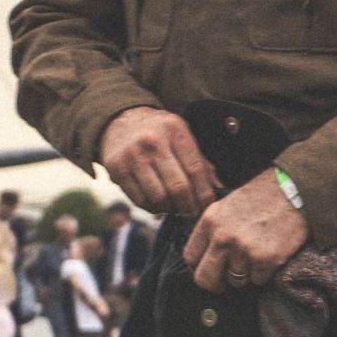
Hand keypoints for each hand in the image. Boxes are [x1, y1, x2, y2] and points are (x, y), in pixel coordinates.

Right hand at [98, 107, 219, 217]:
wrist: (120, 120)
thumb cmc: (160, 133)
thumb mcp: (182, 136)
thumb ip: (201, 162)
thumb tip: (219, 189)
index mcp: (175, 131)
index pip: (196, 170)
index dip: (205, 195)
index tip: (209, 208)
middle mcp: (153, 141)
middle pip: (178, 188)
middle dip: (189, 208)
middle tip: (192, 215)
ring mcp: (132, 156)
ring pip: (158, 198)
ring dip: (170, 210)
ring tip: (175, 208)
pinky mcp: (116, 169)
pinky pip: (139, 200)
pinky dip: (152, 209)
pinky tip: (158, 205)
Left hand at [183, 170, 307, 291]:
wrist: (295, 190)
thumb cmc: (264, 196)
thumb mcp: (227, 205)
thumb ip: (212, 229)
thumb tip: (204, 256)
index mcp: (210, 221)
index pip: (190, 258)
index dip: (198, 269)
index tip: (206, 271)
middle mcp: (223, 237)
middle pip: (206, 279)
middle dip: (216, 284)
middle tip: (226, 280)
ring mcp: (244, 250)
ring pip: (235, 281)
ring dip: (245, 274)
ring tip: (256, 254)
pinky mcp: (265, 260)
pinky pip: (258, 280)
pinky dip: (265, 273)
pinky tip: (270, 253)